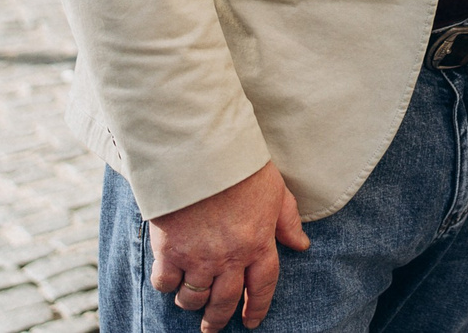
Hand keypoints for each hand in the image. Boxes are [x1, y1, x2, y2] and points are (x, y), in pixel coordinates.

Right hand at [146, 160, 309, 331]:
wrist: (201, 152)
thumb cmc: (241, 167)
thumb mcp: (276, 191)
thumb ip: (287, 221)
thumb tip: (301, 244)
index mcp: (259, 243)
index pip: (262, 286)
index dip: (257, 307)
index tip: (251, 321)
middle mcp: (230, 257)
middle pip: (224, 301)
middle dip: (218, 319)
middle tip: (212, 328)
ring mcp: (198, 256)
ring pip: (194, 297)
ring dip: (192, 303)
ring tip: (191, 303)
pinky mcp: (169, 251)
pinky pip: (165, 283)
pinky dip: (167, 286)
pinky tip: (169, 282)